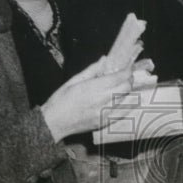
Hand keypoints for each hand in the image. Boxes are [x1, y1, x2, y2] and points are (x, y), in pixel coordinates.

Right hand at [41, 57, 156, 140]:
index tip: (128, 68)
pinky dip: (127, 106)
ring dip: (129, 92)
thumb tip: (104, 59)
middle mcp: (102, 100)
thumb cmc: (60, 100)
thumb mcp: (73, 80)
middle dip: (129, 80)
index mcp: (93, 88)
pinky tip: (128, 101)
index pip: (118, 77)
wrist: (54, 123)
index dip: (126, 71)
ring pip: (126, 100)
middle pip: (125, 88)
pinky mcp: (104, 123)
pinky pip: (122, 113)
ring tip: (126, 87)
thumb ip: (91, 70)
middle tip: (127, 76)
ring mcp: (104, 113)